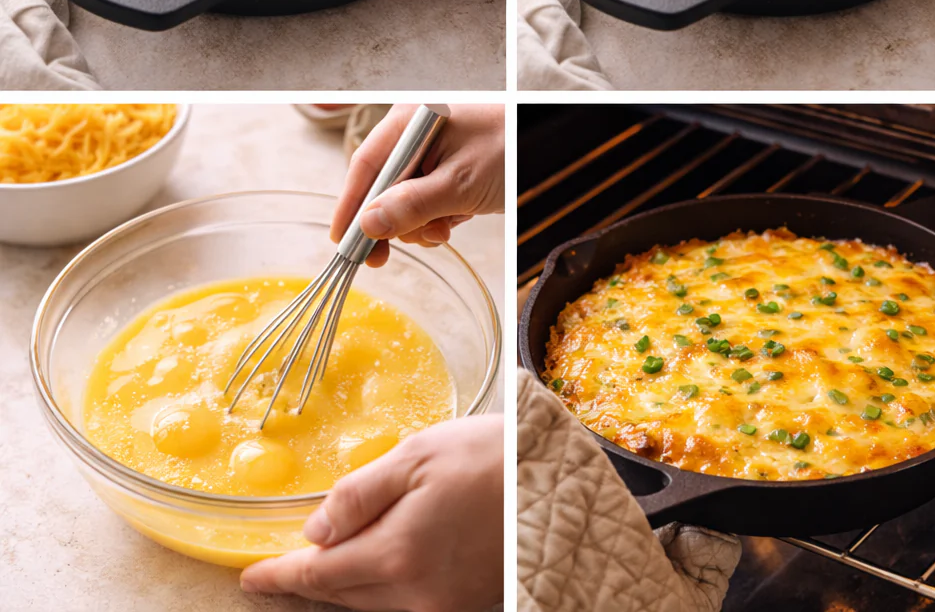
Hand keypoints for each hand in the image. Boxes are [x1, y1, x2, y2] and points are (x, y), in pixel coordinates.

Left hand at [240, 416, 502, 611]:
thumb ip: (361, 493)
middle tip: (284, 566)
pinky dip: (384, 587)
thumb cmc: (493, 456)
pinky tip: (385, 560)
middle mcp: (418, 596)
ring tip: (330, 559)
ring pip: (375, 604)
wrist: (564, 482)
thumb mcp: (419, 455)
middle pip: (344, 595)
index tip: (251, 578)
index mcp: (398, 555)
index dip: (281, 577)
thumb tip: (315, 530)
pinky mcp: (469, 604)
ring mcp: (447, 606)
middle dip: (312, 579)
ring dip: (348, 584)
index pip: (320, 575)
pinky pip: (408, 604)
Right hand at [331, 103, 503, 266]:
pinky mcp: (449, 172)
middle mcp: (416, 137)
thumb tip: (369, 225)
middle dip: (399, 220)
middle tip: (406, 246)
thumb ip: (413, 205)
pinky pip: (429, 202)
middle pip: (384, 188)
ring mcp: (434, 155)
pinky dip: (440, 218)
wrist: (553, 142)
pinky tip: (459, 218)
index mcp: (411, 124)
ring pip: (407, 202)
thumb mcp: (460, 183)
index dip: (352, 205)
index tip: (344, 243)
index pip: (366, 166)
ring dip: (425, 223)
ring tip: (450, 223)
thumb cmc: (510, 148)